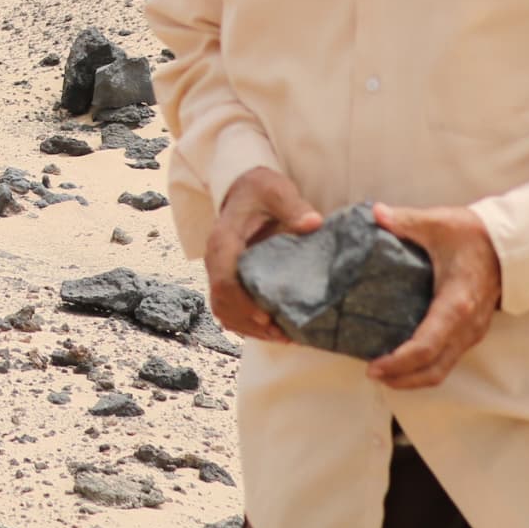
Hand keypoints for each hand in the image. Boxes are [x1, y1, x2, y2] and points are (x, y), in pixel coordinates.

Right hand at [205, 165, 323, 342]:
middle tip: (281, 334)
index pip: (223, 278)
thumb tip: (313, 224)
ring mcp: (219, 270)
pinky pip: (228, 308)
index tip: (266, 316)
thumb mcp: (276, 189)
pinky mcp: (228, 278)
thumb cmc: (260, 191)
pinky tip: (271, 331)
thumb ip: (292, 206)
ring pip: (222, 309)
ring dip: (247, 327)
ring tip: (280, 337)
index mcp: (224, 240)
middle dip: (248, 322)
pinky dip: (245, 324)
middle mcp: (215, 258)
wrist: (245, 190)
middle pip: (221, 300)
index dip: (242, 301)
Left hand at [366, 203, 500, 389]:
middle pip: (435, 369)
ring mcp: (472, 331)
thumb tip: (375, 213)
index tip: (374, 367)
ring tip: (384, 371)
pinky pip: (448, 357)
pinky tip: (404, 356)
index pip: (426, 347)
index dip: (399, 362)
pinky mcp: (472, 330)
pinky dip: (426, 365)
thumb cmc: (474, 234)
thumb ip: (404, 221)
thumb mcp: (438, 223)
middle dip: (403, 378)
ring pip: (444, 368)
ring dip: (414, 376)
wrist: (513, 243)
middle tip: (372, 374)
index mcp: (455, 304)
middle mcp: (467, 326)